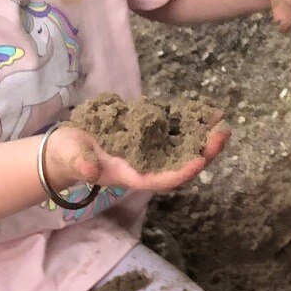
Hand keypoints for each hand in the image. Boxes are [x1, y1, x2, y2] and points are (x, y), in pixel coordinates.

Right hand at [44, 122, 229, 197]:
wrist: (68, 146)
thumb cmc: (68, 154)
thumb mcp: (70, 156)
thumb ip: (79, 163)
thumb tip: (88, 170)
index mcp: (130, 175)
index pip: (161, 179)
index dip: (181, 172)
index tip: (200, 161)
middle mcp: (145, 165)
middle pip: (180, 164)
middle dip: (203, 153)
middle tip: (222, 135)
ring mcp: (149, 150)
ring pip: (182, 147)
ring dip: (202, 136)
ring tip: (221, 120)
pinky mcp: (149, 134)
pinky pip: (174, 130)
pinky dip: (191, 121)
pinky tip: (206, 111)